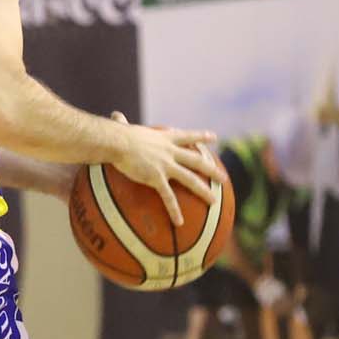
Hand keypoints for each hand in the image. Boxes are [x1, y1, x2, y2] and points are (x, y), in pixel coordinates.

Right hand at [106, 115, 220, 226]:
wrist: (118, 141)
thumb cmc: (118, 134)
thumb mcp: (125, 128)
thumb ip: (123, 123)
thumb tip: (115, 115)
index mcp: (164, 138)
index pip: (187, 136)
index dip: (201, 136)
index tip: (214, 137)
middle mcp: (170, 151)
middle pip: (196, 160)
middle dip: (212, 169)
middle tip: (223, 178)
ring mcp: (166, 165)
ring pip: (190, 179)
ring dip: (203, 191)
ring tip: (214, 201)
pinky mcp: (157, 177)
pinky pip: (168, 197)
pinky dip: (174, 210)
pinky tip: (179, 222)